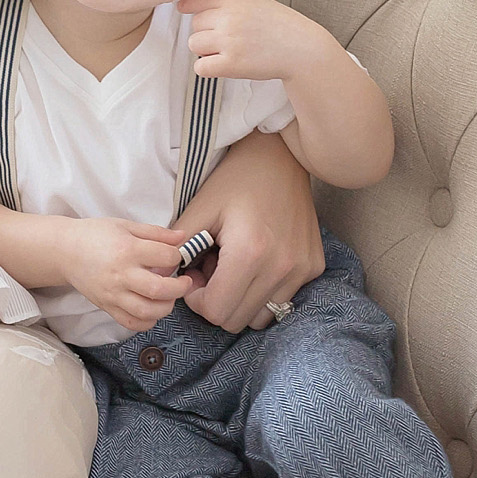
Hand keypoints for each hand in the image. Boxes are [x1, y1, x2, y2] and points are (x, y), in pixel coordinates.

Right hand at [59, 218, 192, 334]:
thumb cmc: (95, 235)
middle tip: (185, 282)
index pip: (165, 257)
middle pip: (159, 289)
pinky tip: (152, 309)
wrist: (65, 251)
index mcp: (127, 250)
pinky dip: (147, 321)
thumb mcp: (126, 226)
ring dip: (166, 307)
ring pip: (147, 311)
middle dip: (180, 288)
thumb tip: (183, 237)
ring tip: (169, 297)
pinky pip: (131, 323)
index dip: (177, 256)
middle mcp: (121, 275)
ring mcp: (113, 294)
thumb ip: (156, 233)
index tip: (175, 255)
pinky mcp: (107, 307)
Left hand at [171, 130, 323, 331]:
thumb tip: (162, 280)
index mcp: (250, 253)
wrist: (279, 157)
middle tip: (210, 268)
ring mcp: (302, 270)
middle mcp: (282, 267)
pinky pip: (281, 300)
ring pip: (260, 317)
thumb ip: (178, 251)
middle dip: (216, 301)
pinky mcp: (314, 267)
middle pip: (236, 320)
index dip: (196, 300)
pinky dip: (262, 292)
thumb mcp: (199, 210)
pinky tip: (255, 262)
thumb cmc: (234, 180)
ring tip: (233, 266)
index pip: (216, 311)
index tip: (193, 276)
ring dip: (240, 300)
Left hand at [174, 0, 327, 83]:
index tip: (182, 9)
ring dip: (205, 50)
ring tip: (225, 53)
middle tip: (224, 40)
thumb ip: (230, 5)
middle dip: (205, 33)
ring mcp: (229, 41)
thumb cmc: (282, 27)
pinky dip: (207, 68)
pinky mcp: (231, 64)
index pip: (199, 1)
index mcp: (234, 2)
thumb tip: (198, 8)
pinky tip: (222, 66)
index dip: (189, 7)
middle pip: (195, 25)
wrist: (302, 49)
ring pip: (194, 44)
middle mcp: (229, 19)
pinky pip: (201, 66)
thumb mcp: (256, 4)